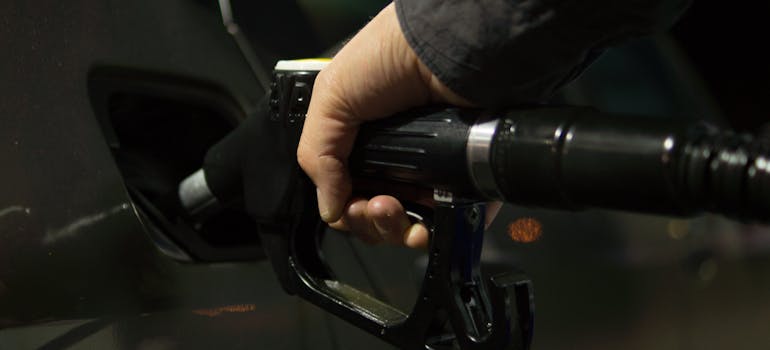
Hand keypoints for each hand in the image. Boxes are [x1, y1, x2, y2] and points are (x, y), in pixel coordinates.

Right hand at [297, 2, 492, 247]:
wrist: (449, 48)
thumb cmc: (391, 57)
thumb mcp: (332, 97)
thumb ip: (318, 155)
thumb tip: (329, 209)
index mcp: (364, 144)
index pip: (349, 195)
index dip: (347, 210)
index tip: (351, 205)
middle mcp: (398, 160)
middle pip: (379, 218)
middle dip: (371, 223)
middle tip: (377, 205)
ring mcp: (433, 172)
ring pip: (411, 227)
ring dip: (397, 231)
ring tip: (396, 208)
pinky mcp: (465, 179)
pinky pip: (451, 222)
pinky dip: (437, 233)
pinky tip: (427, 224)